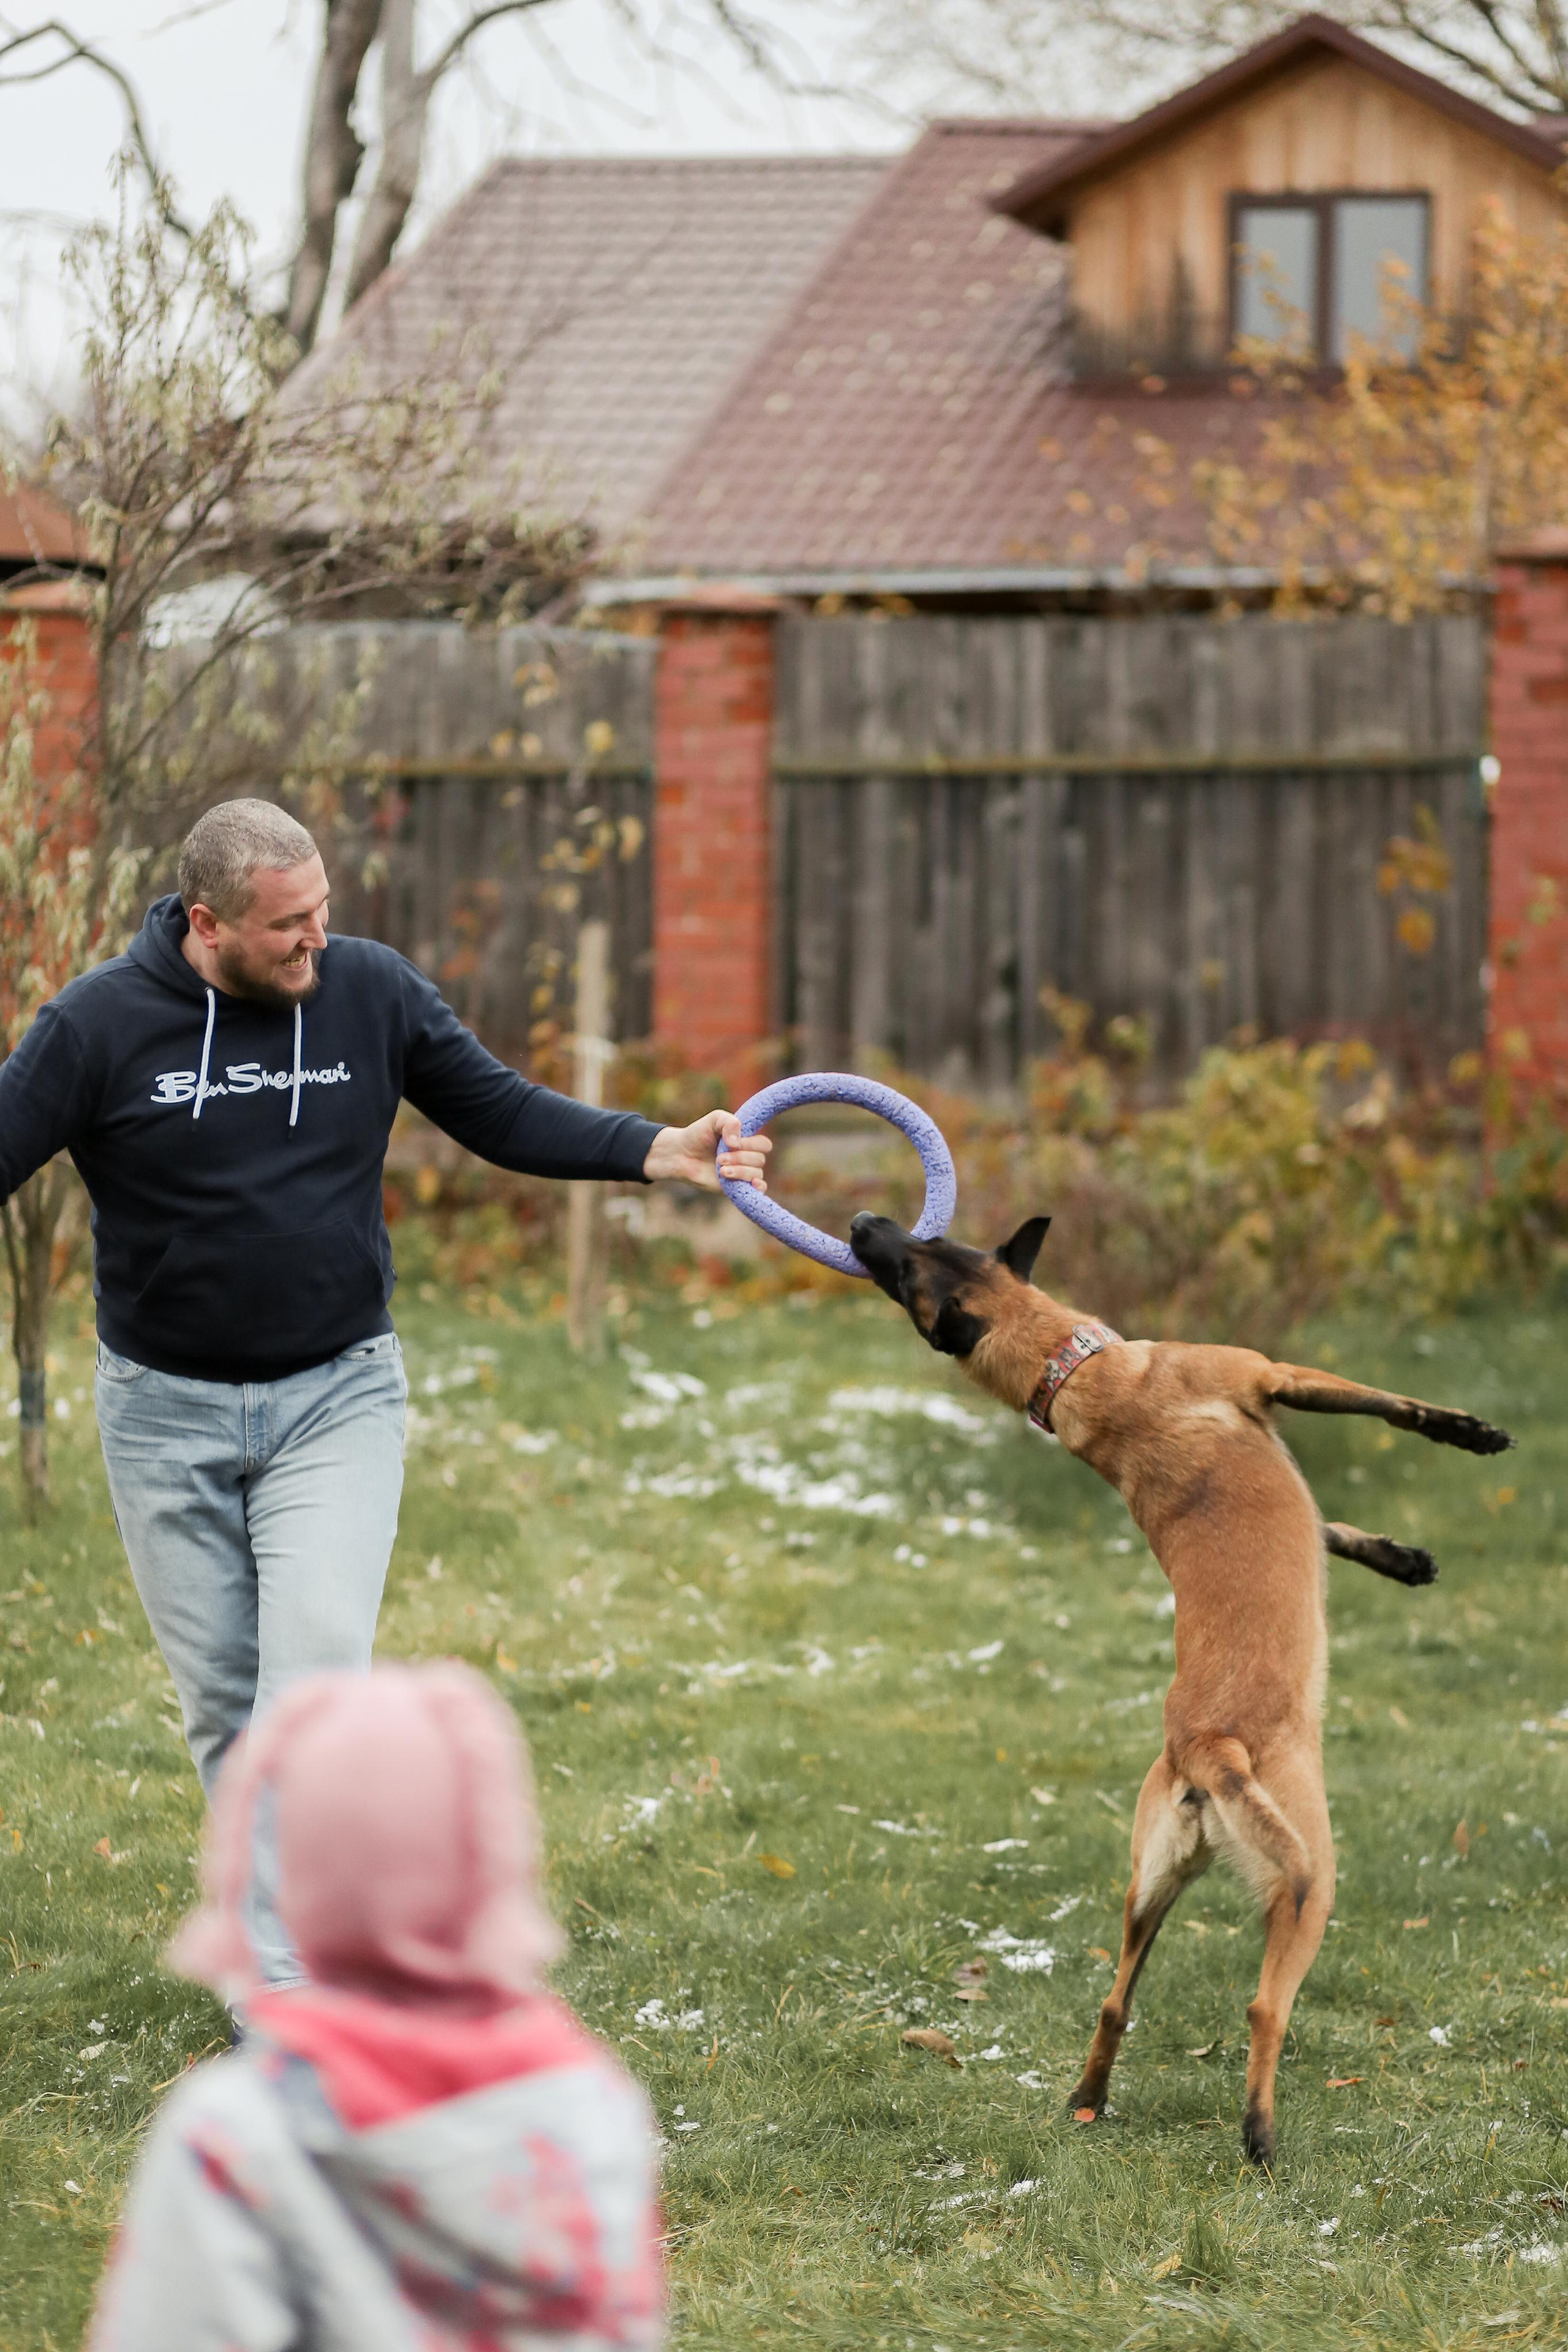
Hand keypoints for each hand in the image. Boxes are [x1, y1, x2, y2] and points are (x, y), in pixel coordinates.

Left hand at [643, 1109, 771, 1192]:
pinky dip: (758, 1188)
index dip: (752, 1144)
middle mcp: (747, 1157)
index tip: (732, 1143)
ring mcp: (742, 1173)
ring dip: (740, 1171)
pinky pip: (756, 1191)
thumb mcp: (714, 1120)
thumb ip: (729, 1123)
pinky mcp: (735, 1188)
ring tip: (721, 1170)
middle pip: (759, 1160)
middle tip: (719, 1157)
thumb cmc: (698, 1135)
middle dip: (740, 1158)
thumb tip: (737, 1144)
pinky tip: (752, 1184)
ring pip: (756, 1174)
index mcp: (746, 1141)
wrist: (680, 1154)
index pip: (764, 1144)